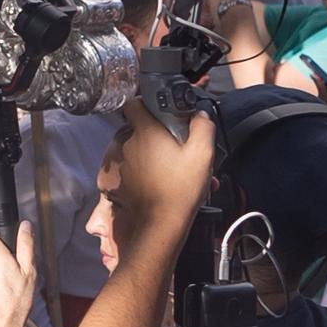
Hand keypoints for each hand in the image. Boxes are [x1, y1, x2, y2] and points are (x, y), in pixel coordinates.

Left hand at [107, 99, 218, 244]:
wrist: (161, 224)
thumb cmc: (181, 187)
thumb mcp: (202, 153)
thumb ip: (203, 127)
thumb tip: (199, 115)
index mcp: (145, 132)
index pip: (134, 103)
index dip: (147, 102)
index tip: (164, 111)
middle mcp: (129, 144)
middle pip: (141, 128)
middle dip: (160, 133)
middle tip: (180, 145)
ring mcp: (124, 164)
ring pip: (141, 150)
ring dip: (158, 154)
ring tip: (180, 168)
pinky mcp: (123, 181)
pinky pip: (138, 168)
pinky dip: (151, 170)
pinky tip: (170, 181)